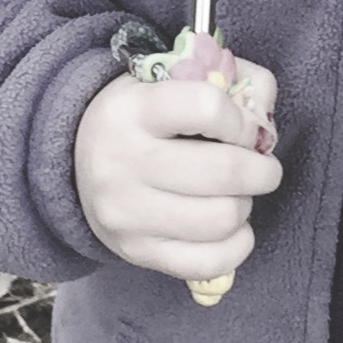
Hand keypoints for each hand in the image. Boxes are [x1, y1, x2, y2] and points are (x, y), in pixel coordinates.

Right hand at [74, 61, 281, 281]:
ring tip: (237, 195)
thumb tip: (266, 110)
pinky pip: (207, 262)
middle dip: (262, 170)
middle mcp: (122, 162)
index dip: (244, 120)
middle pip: (224, 171)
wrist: (76, 164)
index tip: (247, 130)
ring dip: (245, 206)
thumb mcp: (175, 80)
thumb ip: (233, 79)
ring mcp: (125, 213)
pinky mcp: (135, 251)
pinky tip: (233, 228)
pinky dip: (237, 246)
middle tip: (262, 168)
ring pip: (221, 219)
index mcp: (132, 109)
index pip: (208, 107)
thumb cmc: (145, 118)